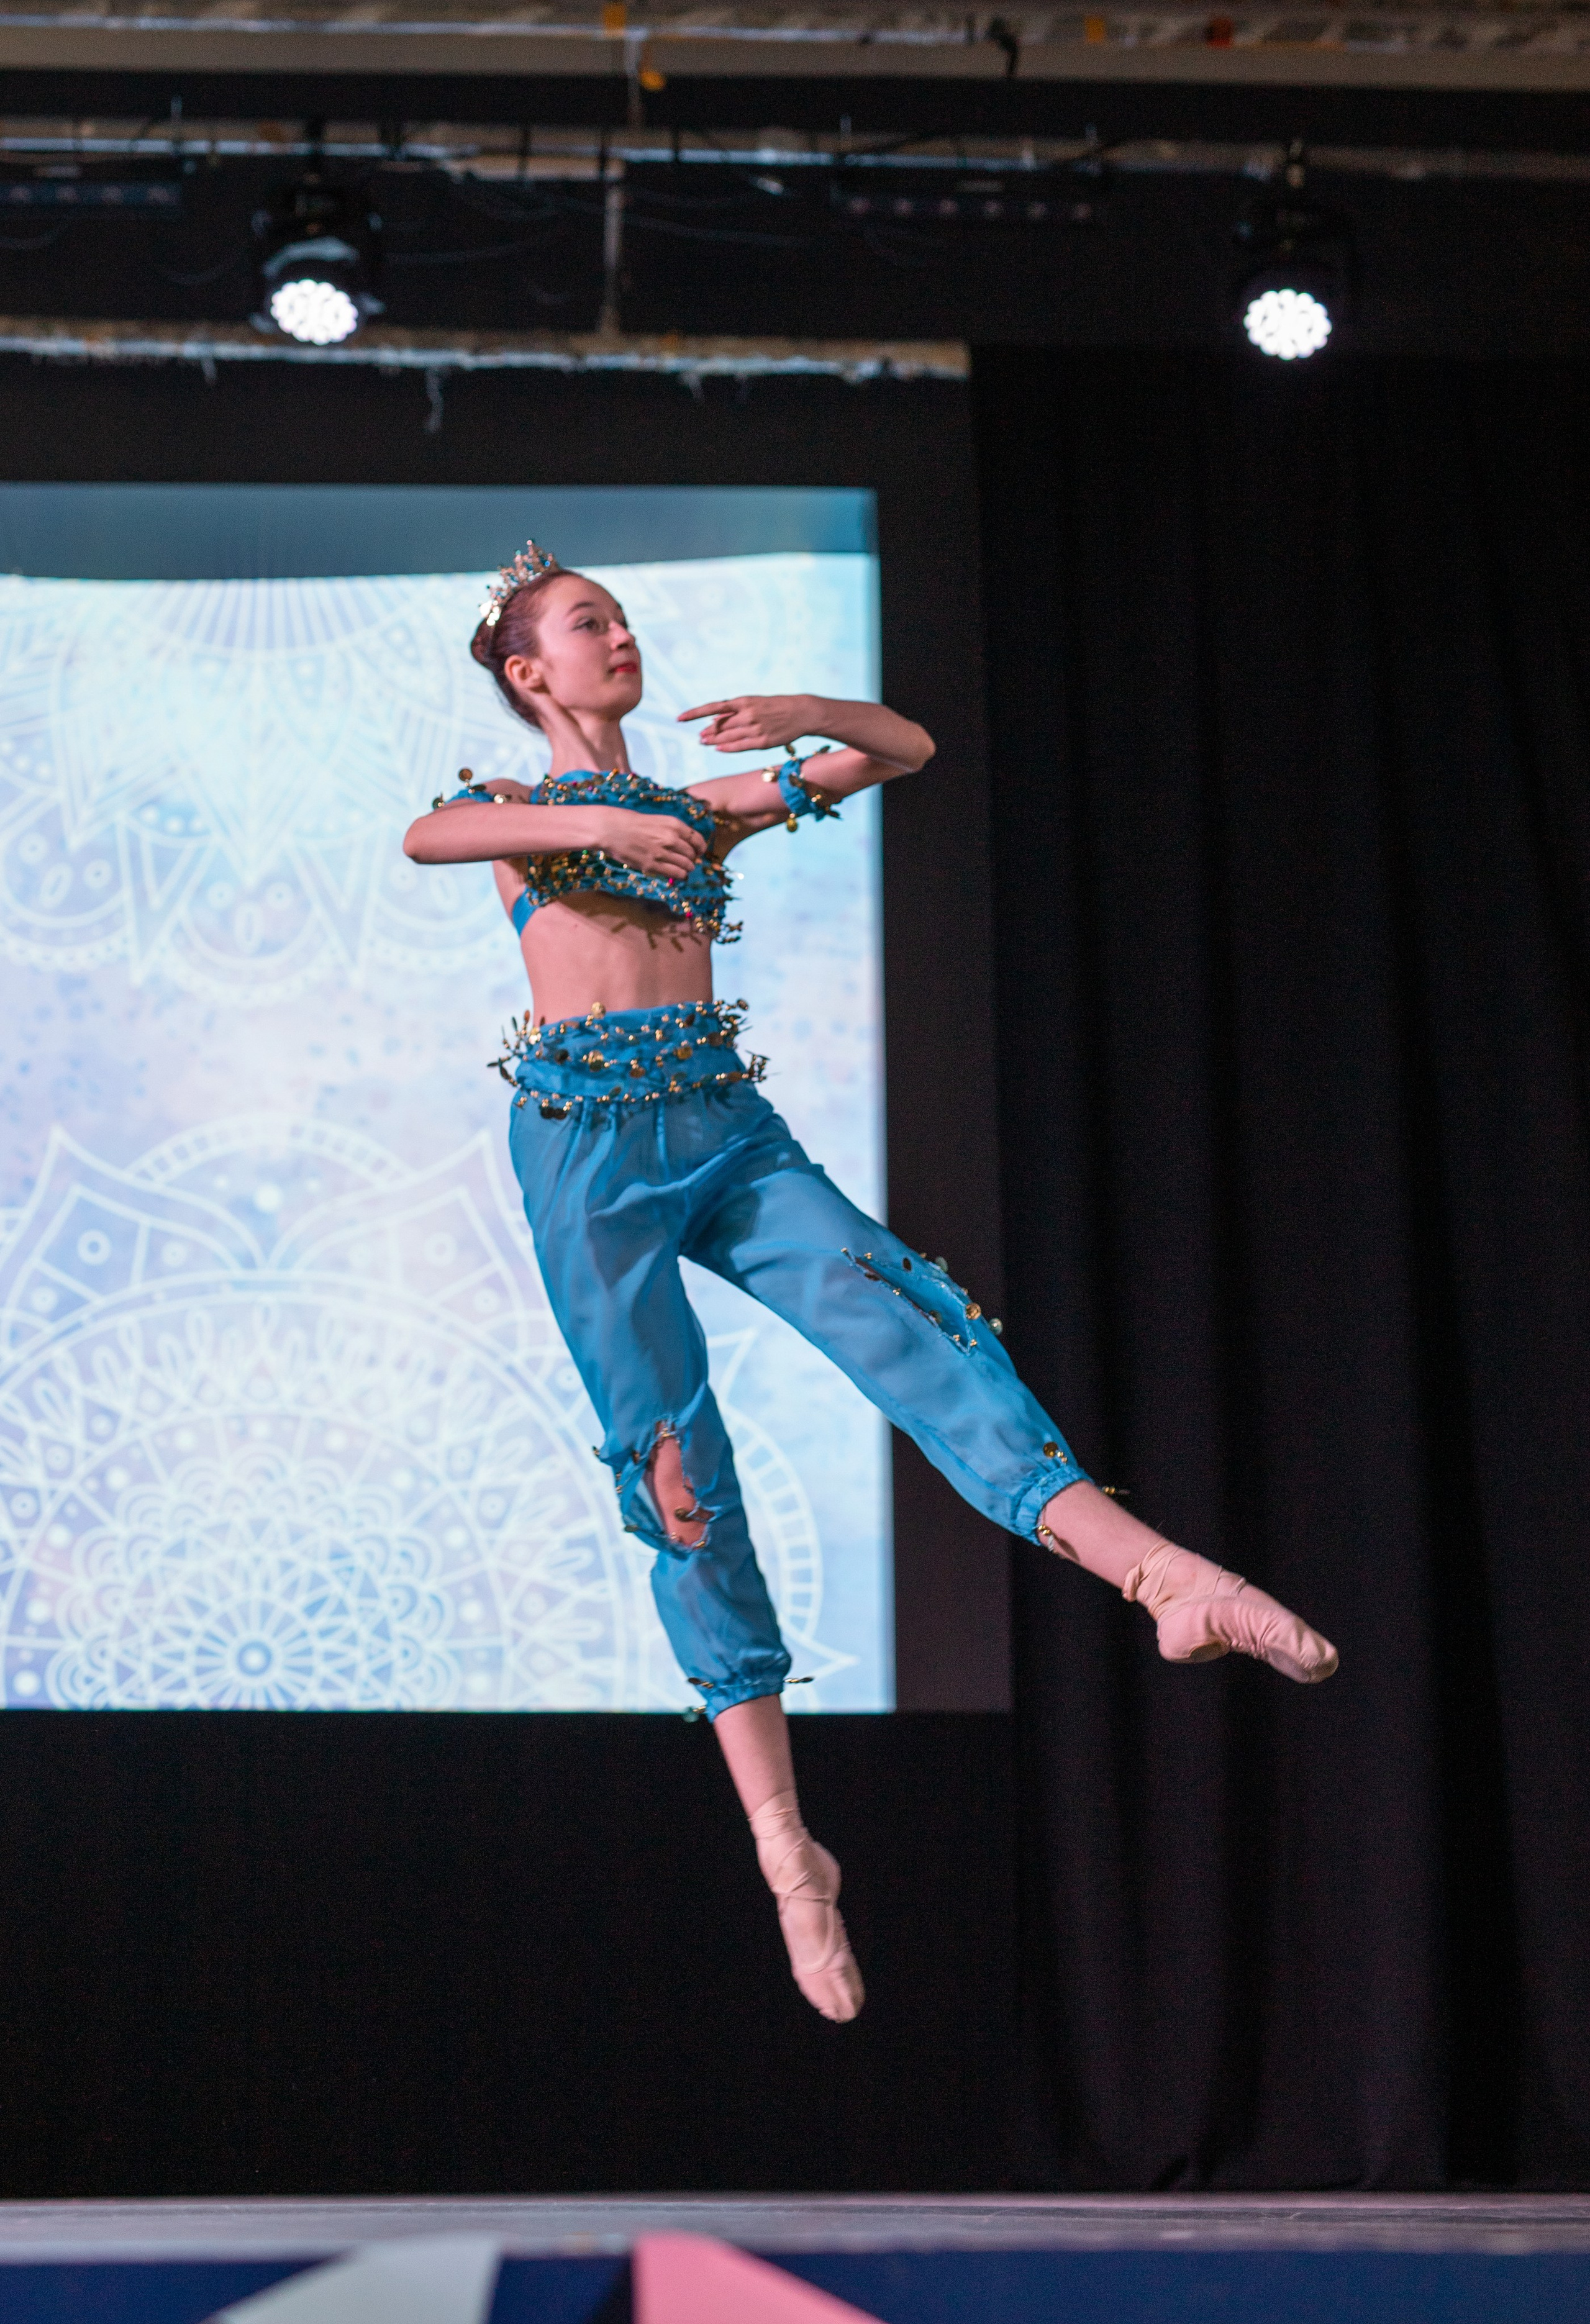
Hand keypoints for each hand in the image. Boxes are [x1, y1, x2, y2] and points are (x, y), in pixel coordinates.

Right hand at [593, 808, 707, 882]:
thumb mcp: (658, 820)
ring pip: (686, 865)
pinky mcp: (652, 865)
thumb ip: (672, 831)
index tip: (699, 852)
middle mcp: (671, 838)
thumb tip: (685, 844)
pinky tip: (679, 876)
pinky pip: (675, 874)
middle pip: (692, 854)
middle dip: (692, 860)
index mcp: (674, 824)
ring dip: (687, 869)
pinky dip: (680, 876)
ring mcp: (662, 852)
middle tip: (688, 862)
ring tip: (684, 870)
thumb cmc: (632, 823)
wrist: (611, 829)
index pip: (697, 840)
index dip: (700, 848)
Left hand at [678, 694, 815, 753]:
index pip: (713, 708)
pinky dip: (727, 748)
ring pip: (727, 737)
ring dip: (713, 741)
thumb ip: (734, 712)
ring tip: (704, 742)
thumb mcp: (754, 703)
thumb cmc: (777, 706)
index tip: (679, 718)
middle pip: (719, 726)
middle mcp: (747, 715)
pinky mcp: (763, 742)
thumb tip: (713, 722)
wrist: (802, 713)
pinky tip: (718, 749)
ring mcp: (755, 729)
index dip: (694, 713)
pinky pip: (740, 747)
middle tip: (699, 737)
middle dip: (707, 732)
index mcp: (744, 701)